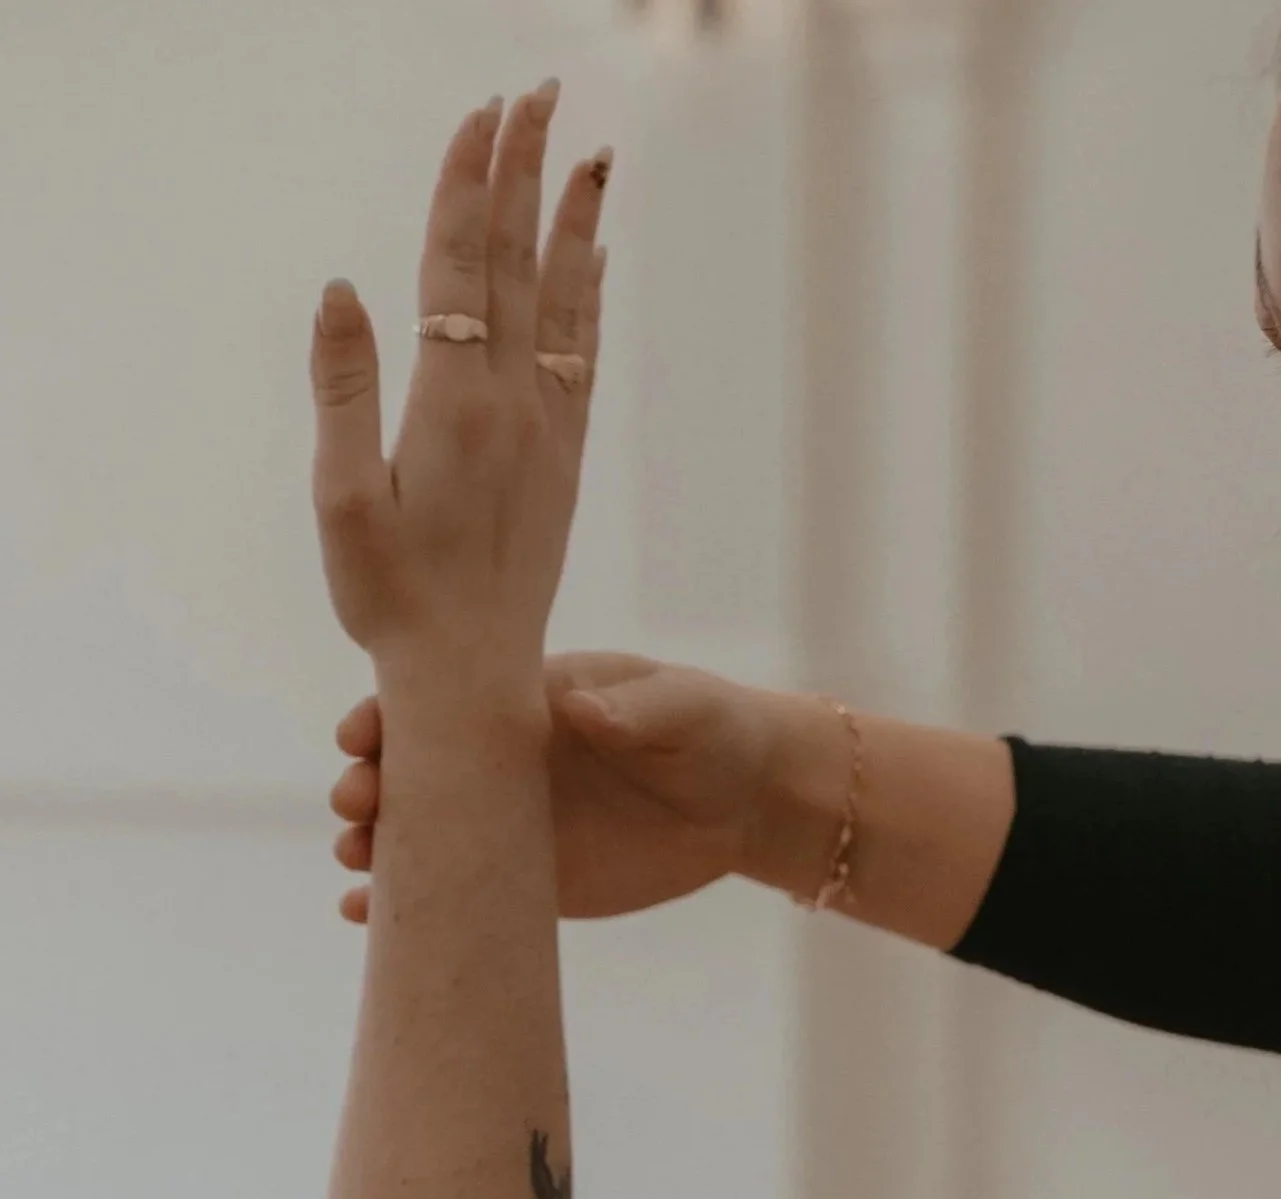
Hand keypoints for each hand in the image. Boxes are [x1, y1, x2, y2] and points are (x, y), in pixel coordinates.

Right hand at [311, 87, 609, 704]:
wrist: (472, 679)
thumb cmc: (392, 600)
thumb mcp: (343, 497)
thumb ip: (343, 388)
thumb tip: (344, 287)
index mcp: (451, 404)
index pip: (461, 265)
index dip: (471, 182)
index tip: (484, 114)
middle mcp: (511, 405)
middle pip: (516, 263)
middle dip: (525, 172)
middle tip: (539, 94)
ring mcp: (545, 431)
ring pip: (562, 302)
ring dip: (572, 222)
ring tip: (588, 154)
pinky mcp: (563, 461)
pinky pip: (580, 358)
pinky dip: (586, 299)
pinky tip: (594, 260)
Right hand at [331, 654, 811, 923]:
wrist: (745, 801)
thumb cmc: (710, 730)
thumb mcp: (681, 708)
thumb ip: (632, 709)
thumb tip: (581, 709)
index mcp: (523, 705)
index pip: (439, 705)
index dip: (390, 717)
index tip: (360, 737)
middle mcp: (501, 763)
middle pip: (414, 771)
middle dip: (371, 785)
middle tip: (357, 805)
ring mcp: (509, 824)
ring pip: (424, 834)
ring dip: (378, 846)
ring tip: (356, 860)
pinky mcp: (532, 882)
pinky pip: (462, 893)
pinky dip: (413, 906)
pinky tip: (366, 918)